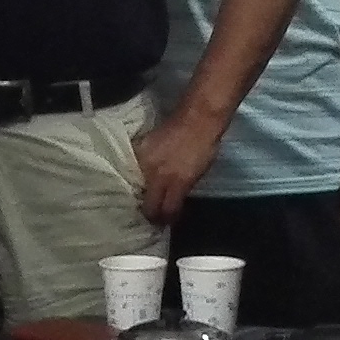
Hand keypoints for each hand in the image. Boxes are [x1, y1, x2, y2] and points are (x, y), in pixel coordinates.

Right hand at [130, 107, 225, 224]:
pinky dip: (140, 177)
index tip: (163, 223)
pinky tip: (143, 178)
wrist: (198, 117)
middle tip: (153, 215)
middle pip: (147, 204)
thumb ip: (180, 194)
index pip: (163, 210)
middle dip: (150, 212)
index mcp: (174, 182)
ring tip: (147, 195)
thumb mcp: (196, 175)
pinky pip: (136, 170)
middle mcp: (156, 174)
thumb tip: (171, 209)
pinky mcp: (139, 148)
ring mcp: (145, 160)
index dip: (163, 219)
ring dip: (143, 193)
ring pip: (139, 187)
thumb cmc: (204, 147)